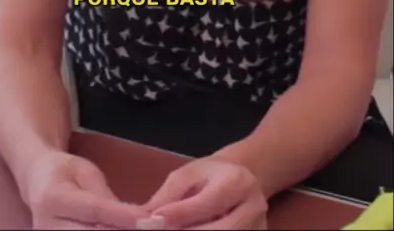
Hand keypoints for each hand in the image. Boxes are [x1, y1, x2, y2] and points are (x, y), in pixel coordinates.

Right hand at [27, 148, 147, 229]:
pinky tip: (125, 229)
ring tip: (142, 227)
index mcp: (53, 198)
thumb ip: (106, 197)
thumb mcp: (85, 173)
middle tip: (151, 226)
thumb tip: (135, 218)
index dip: (123, 216)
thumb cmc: (63, 172)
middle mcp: (47, 225)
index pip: (94, 210)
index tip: (148, 219)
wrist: (36, 182)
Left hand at [139, 158, 267, 229]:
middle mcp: (253, 208)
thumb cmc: (210, 175)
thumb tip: (143, 218)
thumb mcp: (187, 175)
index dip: (179, 214)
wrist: (243, 178)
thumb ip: (167, 196)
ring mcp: (257, 228)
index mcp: (237, 181)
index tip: (153, 219)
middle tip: (159, 230)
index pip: (207, 203)